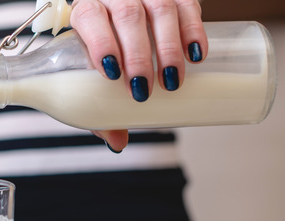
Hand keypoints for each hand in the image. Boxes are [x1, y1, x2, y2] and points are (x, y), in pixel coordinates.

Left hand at [69, 0, 205, 151]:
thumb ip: (101, 105)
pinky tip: (196, 55)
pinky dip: (194, 30)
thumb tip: (117, 143)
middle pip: (127, 15)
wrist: (116, 16)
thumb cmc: (103, 47)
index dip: (101, 42)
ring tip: (172, 80)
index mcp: (87, 9)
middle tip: (143, 88)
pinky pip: (188, 4)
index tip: (111, 71)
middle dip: (137, 54)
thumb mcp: (93, 71)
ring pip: (160, 9)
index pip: (91, 17)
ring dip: (168, 47)